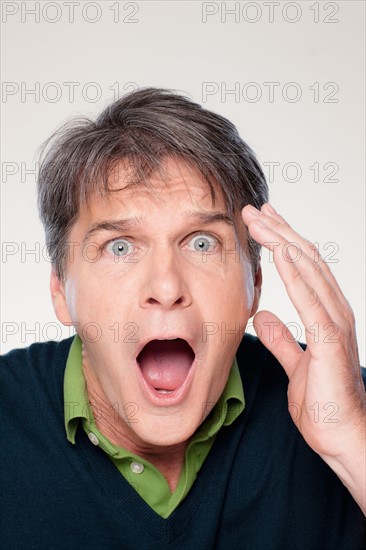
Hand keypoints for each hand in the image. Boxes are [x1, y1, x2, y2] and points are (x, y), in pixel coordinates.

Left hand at [242, 202, 365, 511]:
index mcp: (325, 316)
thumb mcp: (295, 365)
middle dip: (279, 232)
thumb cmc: (325, 405)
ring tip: (261, 220)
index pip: (304, 269)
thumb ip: (281, 340)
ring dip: (284, 242)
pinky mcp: (331, 341)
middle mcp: (334, 313)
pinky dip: (297, 274)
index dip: (283, 243)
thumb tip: (264, 315)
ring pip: (310, 271)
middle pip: (306, 260)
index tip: (262, 224)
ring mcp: (336, 324)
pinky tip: (282, 253)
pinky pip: (312, 300)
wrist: (344, 439)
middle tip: (255, 210)